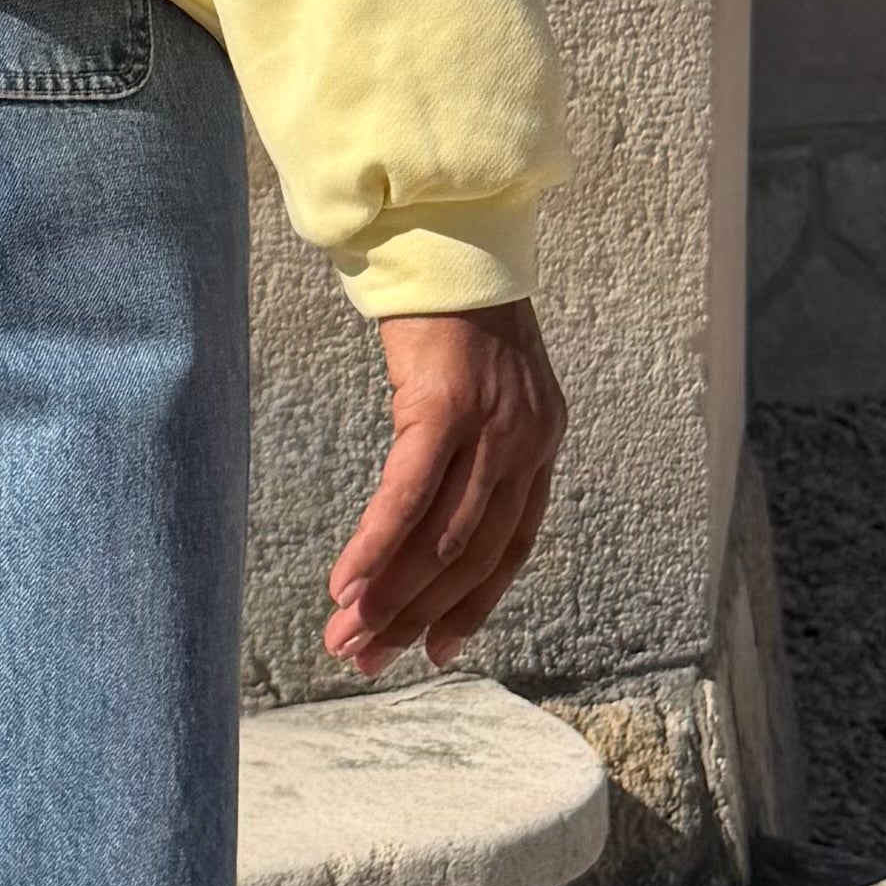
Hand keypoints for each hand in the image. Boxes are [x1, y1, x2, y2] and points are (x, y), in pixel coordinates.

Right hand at [323, 301, 566, 679]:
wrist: (445, 227)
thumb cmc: (449, 305)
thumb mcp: (479, 383)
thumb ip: (469, 444)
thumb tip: (428, 507)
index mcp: (540, 441)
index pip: (510, 547)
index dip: (473, 605)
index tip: (434, 650)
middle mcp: (527, 441)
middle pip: (471, 555)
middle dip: (416, 615)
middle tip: (365, 658)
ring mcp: (490, 425)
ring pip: (440, 538)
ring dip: (389, 596)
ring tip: (345, 636)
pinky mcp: (444, 404)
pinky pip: (409, 494)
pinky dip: (378, 546)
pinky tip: (347, 583)